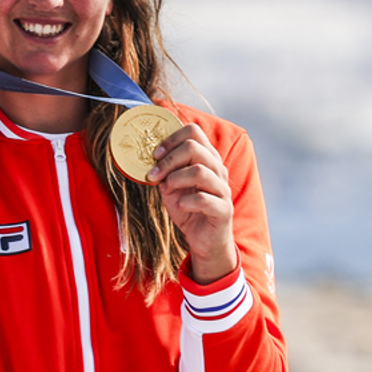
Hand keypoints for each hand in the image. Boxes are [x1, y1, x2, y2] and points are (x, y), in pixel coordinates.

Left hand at [146, 123, 237, 283]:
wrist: (203, 239)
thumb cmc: (187, 207)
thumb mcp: (171, 184)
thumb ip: (164, 169)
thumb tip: (147, 157)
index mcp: (206, 158)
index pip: (193, 131)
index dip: (170, 139)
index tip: (154, 155)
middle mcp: (217, 169)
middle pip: (194, 147)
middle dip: (168, 160)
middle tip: (154, 175)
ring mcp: (223, 189)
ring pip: (199, 171)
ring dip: (175, 179)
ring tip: (165, 190)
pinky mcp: (224, 210)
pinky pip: (204, 199)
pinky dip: (185, 202)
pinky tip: (178, 206)